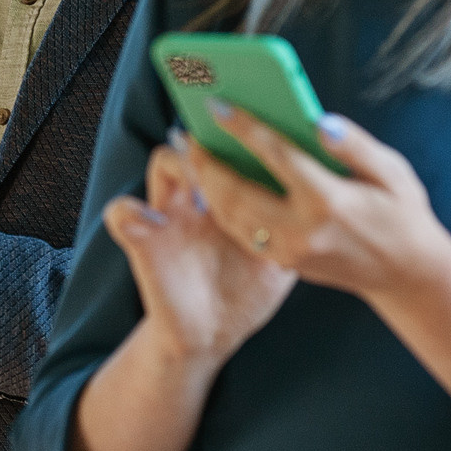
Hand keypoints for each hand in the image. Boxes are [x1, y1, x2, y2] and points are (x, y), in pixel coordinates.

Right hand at [102, 136, 296, 367]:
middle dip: (223, 130)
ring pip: (165, 161)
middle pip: (208, 140)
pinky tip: (152, 221)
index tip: (269, 118)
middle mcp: (202, 194)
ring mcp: (171, 213)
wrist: (213, 333)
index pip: (239, 145)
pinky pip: (123, 214)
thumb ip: (294, 226)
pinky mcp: (143, 240)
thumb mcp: (279, 256)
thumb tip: (327, 195)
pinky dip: (130, 212)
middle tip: (234, 133)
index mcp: (235, 194)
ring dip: (183, 162)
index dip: (251, 131)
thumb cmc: (248, 290)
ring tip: (202, 176)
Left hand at [180, 104, 450, 306]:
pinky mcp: (285, 263)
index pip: (276, 156)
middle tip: (187, 134)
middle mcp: (303, 229)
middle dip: (208, 162)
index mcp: (329, 201)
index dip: (243, 128)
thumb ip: (355, 145)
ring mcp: (290, 251)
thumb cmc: (402, 213)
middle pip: (238, 192)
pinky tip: (213, 185)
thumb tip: (318, 121)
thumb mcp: (392, 172)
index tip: (216, 106)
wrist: (408, 275)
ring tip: (193, 156)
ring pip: (232, 217)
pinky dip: (221, 208)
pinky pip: (242, 232)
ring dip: (207, 186)